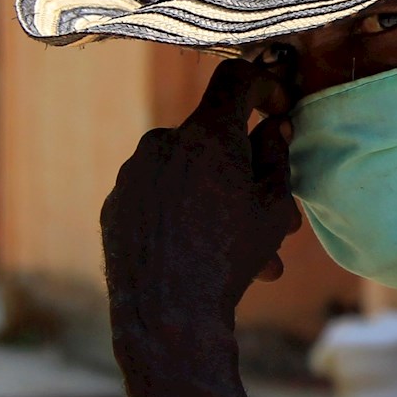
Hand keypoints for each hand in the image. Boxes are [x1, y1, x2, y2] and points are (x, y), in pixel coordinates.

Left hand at [100, 59, 300, 334]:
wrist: (166, 316)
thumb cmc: (231, 257)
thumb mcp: (274, 206)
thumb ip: (277, 156)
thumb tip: (275, 124)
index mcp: (207, 133)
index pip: (237, 79)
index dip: (265, 84)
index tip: (279, 106)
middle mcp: (164, 141)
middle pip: (215, 139)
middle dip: (249, 172)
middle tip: (280, 218)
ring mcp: (134, 173)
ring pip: (190, 174)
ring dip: (221, 203)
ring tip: (251, 257)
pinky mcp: (116, 204)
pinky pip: (159, 196)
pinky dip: (185, 215)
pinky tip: (203, 254)